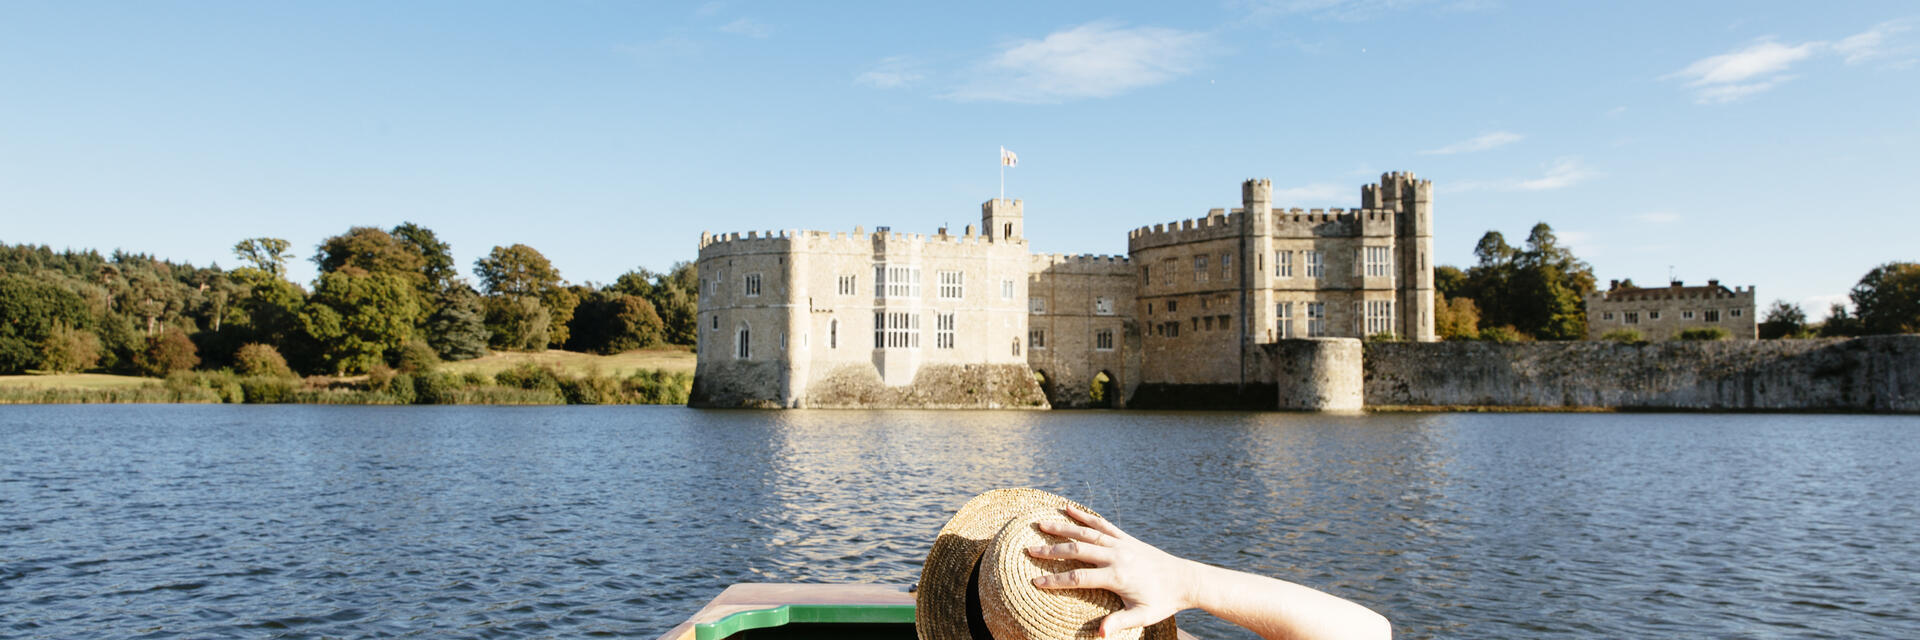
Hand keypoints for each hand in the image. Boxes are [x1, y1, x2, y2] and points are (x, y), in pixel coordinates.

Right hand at [1026, 506, 1198, 637]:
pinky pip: (1102, 524)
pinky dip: (1085, 516)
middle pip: (1077, 551)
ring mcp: (1121, 544)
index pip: (1078, 578)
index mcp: (1117, 577)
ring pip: (1087, 533)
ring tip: (1041, 523)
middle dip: (1051, 550)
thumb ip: (1119, 623)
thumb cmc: (1163, 601)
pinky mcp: (1126, 538)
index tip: (1035, 581)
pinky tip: (1069, 508)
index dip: (1055, 580)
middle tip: (1029, 549)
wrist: (1185, 580)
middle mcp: (1116, 556)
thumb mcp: (1142, 616)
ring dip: (1063, 527)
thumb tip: (1099, 633)